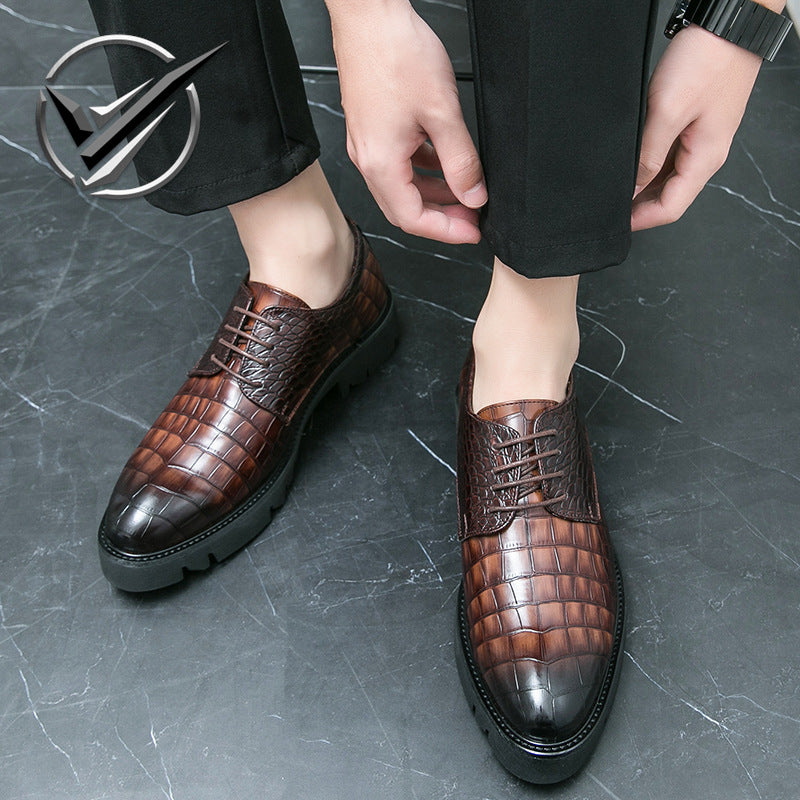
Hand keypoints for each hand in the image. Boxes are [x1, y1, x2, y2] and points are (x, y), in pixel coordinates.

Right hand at [326, 1, 486, 243]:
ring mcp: (367, 143)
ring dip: (433, 195)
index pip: (412, 219)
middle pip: (405, 209)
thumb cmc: (396, 53)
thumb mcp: (443, 113)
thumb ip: (461, 160)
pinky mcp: (372, 128)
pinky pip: (398, 163)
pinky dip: (423, 171)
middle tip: (472, 216)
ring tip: (464, 191)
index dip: (446, 231)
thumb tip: (474, 194)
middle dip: (441, 218)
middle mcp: (368, 159)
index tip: (473, 231)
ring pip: (402, 187)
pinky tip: (444, 162)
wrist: (369, 15)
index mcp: (381, 163)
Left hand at [631, 24, 763, 230]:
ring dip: (642, 184)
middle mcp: (706, 155)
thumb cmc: (707, 60)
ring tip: (614, 185)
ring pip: (667, 176)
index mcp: (705, 160)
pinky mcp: (694, 123)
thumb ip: (648, 156)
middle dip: (639, 205)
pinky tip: (629, 160)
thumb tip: (632, 189)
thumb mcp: (667, 112)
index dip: (641, 220)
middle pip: (669, 196)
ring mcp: (701, 139)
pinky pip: (669, 154)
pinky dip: (648, 163)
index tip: (614, 222)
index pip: (671, 208)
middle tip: (607, 205)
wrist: (728, 24)